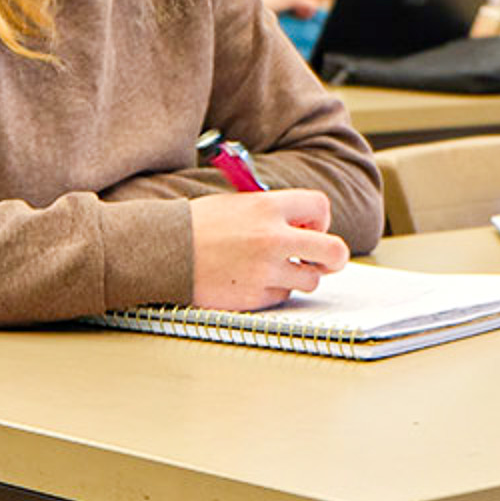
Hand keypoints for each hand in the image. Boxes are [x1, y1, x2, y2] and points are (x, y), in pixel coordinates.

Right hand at [189, 190, 348, 310]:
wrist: (164, 251)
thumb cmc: (199, 225)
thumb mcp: (238, 204)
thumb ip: (273, 213)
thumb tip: (304, 229)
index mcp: (267, 207)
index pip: (320, 207)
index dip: (319, 220)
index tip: (308, 228)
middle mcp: (272, 238)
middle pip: (334, 251)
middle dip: (333, 257)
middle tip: (320, 259)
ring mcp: (265, 271)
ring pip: (310, 280)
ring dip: (297, 275)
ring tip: (272, 268)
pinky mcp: (255, 296)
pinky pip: (281, 296)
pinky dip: (271, 290)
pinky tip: (249, 279)